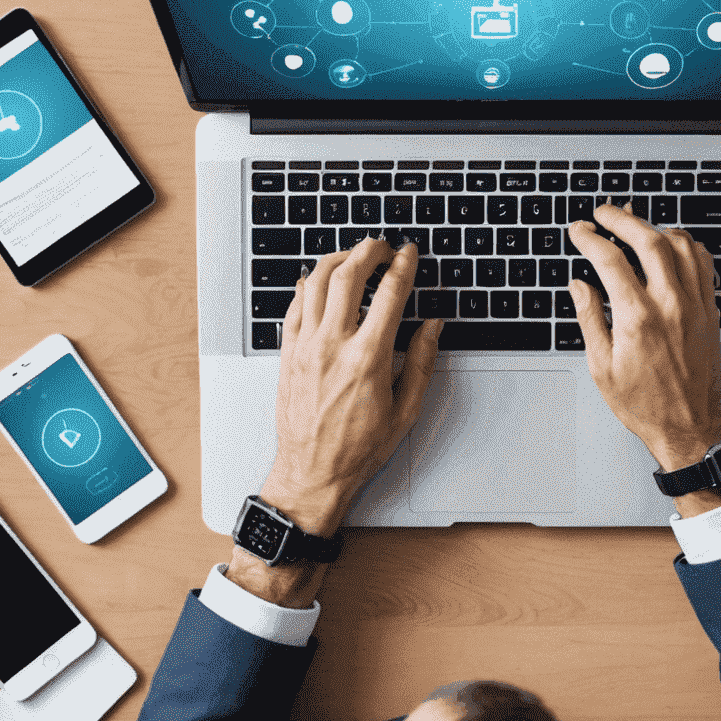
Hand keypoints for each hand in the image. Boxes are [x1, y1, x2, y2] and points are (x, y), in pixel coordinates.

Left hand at [264, 238, 442, 535]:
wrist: (311, 473)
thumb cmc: (357, 449)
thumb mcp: (405, 410)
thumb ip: (421, 362)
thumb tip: (432, 327)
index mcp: (368, 358)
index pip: (389, 294)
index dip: (403, 266)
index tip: (409, 254)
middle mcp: (333, 345)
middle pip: (348, 275)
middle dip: (368, 250)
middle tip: (382, 246)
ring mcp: (305, 347)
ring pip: (317, 282)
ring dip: (338, 259)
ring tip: (354, 256)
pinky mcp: (288, 353)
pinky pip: (295, 305)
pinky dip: (309, 285)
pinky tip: (319, 281)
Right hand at [567, 204, 720, 511]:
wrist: (688, 427)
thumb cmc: (644, 404)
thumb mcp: (601, 366)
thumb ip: (590, 318)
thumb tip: (580, 286)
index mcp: (637, 319)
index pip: (611, 260)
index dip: (591, 238)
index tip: (580, 231)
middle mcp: (670, 306)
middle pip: (649, 241)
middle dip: (622, 219)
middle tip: (604, 213)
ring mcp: (694, 306)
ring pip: (681, 246)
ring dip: (655, 228)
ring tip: (635, 224)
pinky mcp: (709, 312)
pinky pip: (702, 265)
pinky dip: (686, 246)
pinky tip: (671, 246)